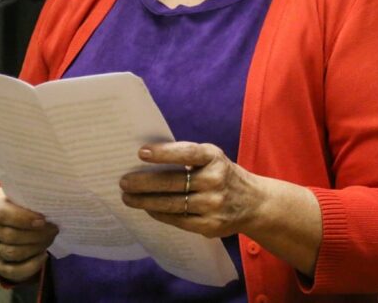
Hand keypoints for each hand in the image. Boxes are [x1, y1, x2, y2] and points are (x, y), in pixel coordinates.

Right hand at [0, 187, 58, 282]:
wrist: (2, 215)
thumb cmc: (18, 201)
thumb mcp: (21, 192)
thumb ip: (31, 195)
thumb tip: (53, 199)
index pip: (2, 213)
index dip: (23, 218)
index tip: (43, 220)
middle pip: (9, 235)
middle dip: (36, 235)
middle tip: (54, 229)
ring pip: (11, 253)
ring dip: (35, 248)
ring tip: (50, 239)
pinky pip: (11, 271)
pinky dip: (30, 266)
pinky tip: (43, 256)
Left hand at [119, 142, 264, 238]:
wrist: (254, 202)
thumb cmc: (222, 174)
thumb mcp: (212, 158)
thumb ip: (187, 158)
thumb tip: (146, 160)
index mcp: (215, 158)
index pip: (187, 154)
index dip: (164, 153)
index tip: (141, 153)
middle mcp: (215, 180)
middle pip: (173, 182)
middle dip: (144, 183)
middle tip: (124, 182)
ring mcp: (213, 205)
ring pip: (172, 204)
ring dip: (146, 201)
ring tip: (128, 198)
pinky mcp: (210, 225)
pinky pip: (178, 220)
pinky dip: (160, 214)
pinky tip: (148, 209)